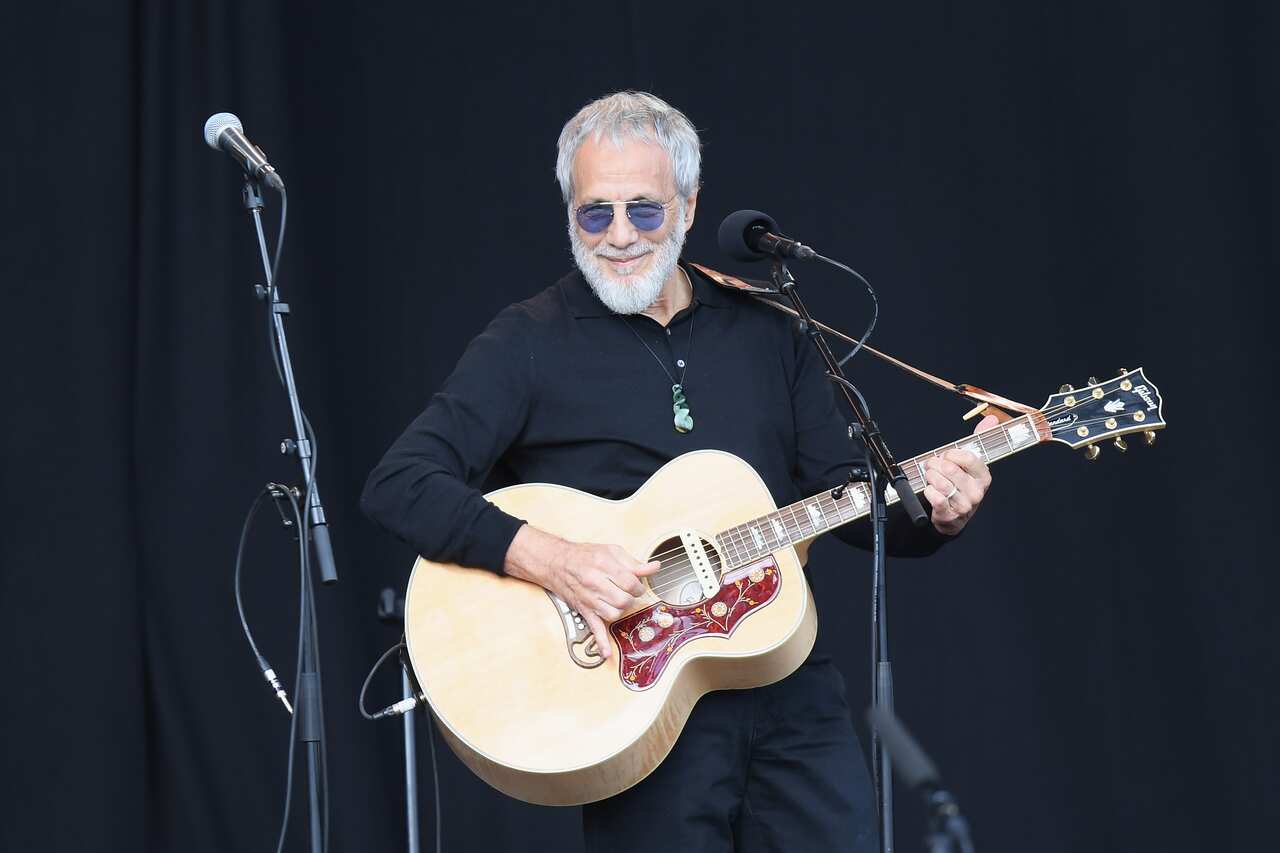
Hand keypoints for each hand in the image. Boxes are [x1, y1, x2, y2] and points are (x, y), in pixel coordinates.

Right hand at [504, 525, 658, 658]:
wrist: (557, 562)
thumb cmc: (585, 556)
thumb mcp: (611, 551)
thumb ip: (633, 562)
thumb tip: (654, 567)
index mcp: (604, 566)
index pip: (630, 582)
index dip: (639, 586)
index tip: (637, 586)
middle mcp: (595, 583)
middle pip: (623, 600)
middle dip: (631, 598)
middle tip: (629, 593)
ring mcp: (589, 599)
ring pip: (614, 614)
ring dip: (621, 610)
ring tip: (618, 602)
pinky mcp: (584, 610)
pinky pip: (594, 628)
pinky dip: (601, 642)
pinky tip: (606, 653)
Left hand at [921, 413, 996, 535]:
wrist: (954, 518)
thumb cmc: (960, 487)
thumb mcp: (970, 464)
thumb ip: (978, 440)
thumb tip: (992, 419)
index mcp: (983, 477)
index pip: (968, 458)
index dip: (951, 454)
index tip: (945, 456)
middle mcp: (977, 492)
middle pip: (950, 470)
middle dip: (934, 464)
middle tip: (930, 465)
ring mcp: (964, 505)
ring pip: (942, 483)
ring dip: (930, 477)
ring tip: (929, 476)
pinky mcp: (950, 515)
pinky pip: (936, 498)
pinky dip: (928, 491)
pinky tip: (929, 490)